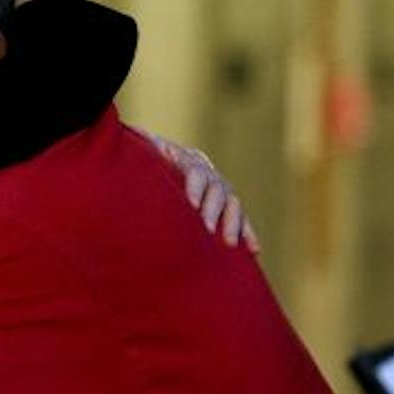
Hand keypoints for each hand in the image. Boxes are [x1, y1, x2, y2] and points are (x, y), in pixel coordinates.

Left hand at [146, 131, 259, 252]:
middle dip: (213, 210)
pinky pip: (241, 218)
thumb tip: (138, 143)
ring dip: (233, 223)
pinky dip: (248, 233)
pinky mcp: (226, 205)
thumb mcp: (143, 154)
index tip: (191, 204)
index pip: (195, 171)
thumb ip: (144, 151)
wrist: (157, 163)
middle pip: (217, 189)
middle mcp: (208, 172)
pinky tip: (255, 250)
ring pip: (233, 204)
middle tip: (207, 229)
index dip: (194, 187)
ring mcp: (219, 187)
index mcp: (186, 159)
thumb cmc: (144, 162)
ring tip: (229, 243)